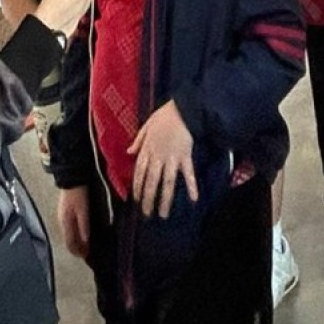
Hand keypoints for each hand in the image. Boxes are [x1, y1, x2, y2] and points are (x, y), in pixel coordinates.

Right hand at [58, 186, 89, 258]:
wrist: (70, 177)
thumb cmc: (78, 193)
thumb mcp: (83, 210)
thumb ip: (84, 226)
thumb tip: (85, 242)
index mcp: (65, 223)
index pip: (70, 244)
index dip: (78, 252)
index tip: (86, 257)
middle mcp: (62, 222)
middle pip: (68, 241)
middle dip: (76, 249)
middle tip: (86, 254)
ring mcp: (62, 217)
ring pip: (68, 235)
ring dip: (75, 242)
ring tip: (85, 245)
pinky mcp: (64, 212)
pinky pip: (68, 229)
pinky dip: (74, 235)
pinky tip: (80, 233)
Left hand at [129, 100, 197, 217]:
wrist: (183, 108)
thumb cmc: (164, 116)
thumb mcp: (147, 125)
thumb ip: (138, 140)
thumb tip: (129, 152)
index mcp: (147, 149)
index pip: (139, 172)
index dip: (137, 187)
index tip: (136, 199)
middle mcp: (158, 157)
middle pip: (151, 182)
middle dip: (148, 199)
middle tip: (147, 214)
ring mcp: (172, 158)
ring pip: (167, 183)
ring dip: (165, 200)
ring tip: (163, 214)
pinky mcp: (185, 157)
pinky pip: (188, 173)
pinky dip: (192, 186)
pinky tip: (194, 199)